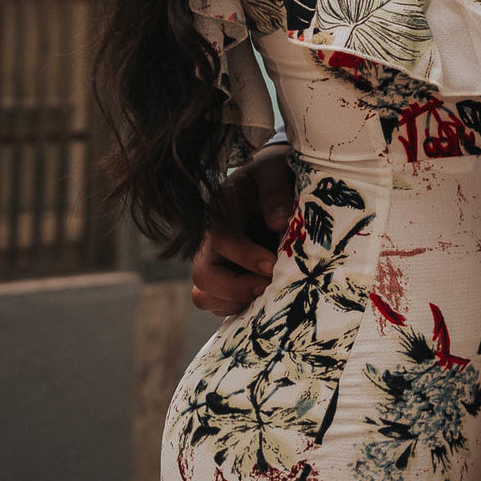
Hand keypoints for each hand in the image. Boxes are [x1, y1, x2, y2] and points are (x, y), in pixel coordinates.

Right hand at [188, 143, 295, 314]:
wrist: (269, 182)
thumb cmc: (272, 174)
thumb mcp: (275, 172)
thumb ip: (275, 192)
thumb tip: (277, 221)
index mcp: (219, 211)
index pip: (221, 239)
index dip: (245, 255)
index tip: (272, 264)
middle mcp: (209, 240)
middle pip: (203, 275)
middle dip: (236, 288)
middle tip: (269, 287)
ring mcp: (213, 261)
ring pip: (205, 295)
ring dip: (236, 301)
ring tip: (268, 293)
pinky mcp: (224, 279)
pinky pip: (219, 304)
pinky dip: (239, 308)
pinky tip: (265, 296)